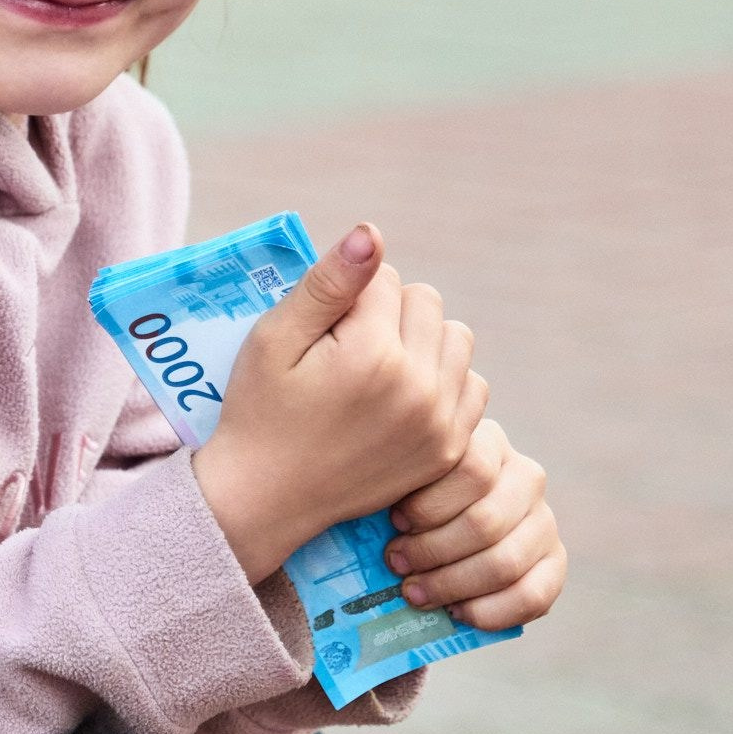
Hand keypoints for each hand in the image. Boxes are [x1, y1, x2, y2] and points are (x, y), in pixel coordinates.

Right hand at [193, 225, 488, 584]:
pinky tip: (402, 398)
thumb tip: (372, 234)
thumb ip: (327, 283)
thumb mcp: (274, 340)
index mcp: (373, 353)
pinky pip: (471, 385)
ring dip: (422, 342)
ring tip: (377, 370)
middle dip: (388, 312)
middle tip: (346, 351)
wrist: (266, 499)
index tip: (321, 334)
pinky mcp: (449, 449)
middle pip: (426, 302)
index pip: (384, 277)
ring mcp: (440, 422)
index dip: (347, 296)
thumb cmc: (261, 412)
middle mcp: (418, 386)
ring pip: (456, 338)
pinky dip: (442, 381)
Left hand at [383, 416, 566, 631]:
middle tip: (395, 564)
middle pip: (484, 521)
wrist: (443, 530)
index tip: (394, 521)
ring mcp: (544, 520)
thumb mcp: (404, 478)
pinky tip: (458, 613)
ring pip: (504, 561)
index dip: (430, 504)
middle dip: (432, 551)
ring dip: (452, 584)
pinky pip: (533, 594)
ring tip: (415, 592)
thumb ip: (397, 483)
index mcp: (490, 443)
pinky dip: (491, 611)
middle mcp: (526, 476)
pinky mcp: (554, 562)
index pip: (472, 468)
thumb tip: (369, 512)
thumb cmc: (409, 500)